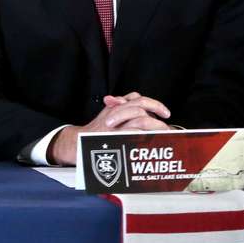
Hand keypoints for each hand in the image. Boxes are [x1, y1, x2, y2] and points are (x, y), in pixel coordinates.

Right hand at [49, 92, 171, 164]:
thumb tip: (135, 99)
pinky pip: (134, 134)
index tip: (165, 112)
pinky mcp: (114, 139)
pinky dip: (146, 136)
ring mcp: (114, 127)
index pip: (136, 99)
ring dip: (155, 125)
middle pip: (140, 105)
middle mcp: (114, 114)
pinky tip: (153, 140)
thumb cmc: (94, 131)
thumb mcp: (106, 114)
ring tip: (164, 133)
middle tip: (166, 122)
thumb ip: (119, 105)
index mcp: (114, 107)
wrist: (76, 143)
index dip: (153, 104)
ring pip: (140, 119)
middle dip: (157, 112)